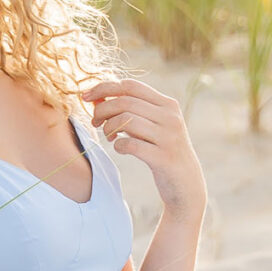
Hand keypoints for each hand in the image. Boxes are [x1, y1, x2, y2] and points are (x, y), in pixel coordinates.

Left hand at [86, 78, 206, 215]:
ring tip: (109, 136)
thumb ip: (130, 110)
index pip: (130, 86)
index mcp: (167, 104)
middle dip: (102, 110)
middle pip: (125, 102)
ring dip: (109, 127)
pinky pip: (131, 144)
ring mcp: (169, 137)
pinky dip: (119, 145)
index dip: (104, 88)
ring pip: (127, 120)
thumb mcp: (151, 126)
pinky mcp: (164, 158)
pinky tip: (120, 148)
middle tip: (95, 122)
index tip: (85, 96)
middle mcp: (171, 117)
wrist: (186, 184)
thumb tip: (96, 97)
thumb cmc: (161, 151)